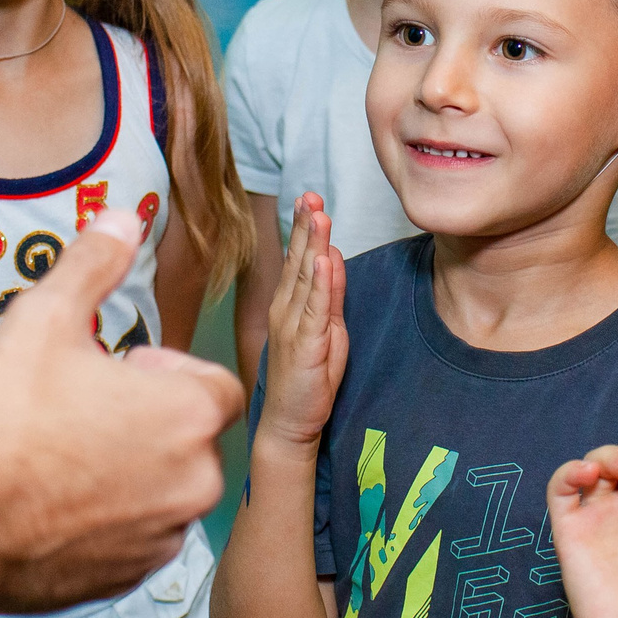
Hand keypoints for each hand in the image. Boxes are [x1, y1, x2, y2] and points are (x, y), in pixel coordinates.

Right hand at [0, 209, 242, 612]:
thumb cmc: (0, 422)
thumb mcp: (45, 318)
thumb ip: (95, 264)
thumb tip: (122, 218)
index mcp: (190, 415)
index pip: (216, 386)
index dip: (169, 373)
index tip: (120, 371)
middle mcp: (193, 482)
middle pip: (191, 439)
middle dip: (148, 421)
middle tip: (83, 410)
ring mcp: (160, 538)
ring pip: (163, 491)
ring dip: (129, 472)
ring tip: (61, 456)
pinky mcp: (124, 579)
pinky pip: (132, 539)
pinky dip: (105, 521)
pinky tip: (50, 503)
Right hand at [259, 193, 347, 450]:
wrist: (290, 422)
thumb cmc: (307, 377)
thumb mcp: (325, 328)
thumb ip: (328, 293)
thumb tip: (331, 257)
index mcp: (289, 305)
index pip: (297, 259)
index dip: (303, 229)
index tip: (309, 199)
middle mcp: (286, 310)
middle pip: (298, 261)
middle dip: (305, 226)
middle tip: (310, 195)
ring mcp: (293, 327)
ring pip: (305, 278)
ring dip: (312, 245)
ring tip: (317, 215)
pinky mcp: (305, 345)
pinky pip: (314, 309)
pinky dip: (318, 283)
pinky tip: (321, 260)